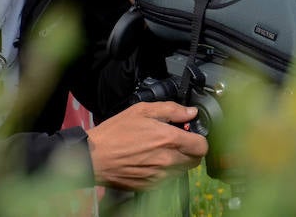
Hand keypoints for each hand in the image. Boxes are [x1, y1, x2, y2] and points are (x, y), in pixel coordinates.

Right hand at [87, 101, 207, 189]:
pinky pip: (168, 180)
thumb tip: (190, 112)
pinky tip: (153, 161)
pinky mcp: (150, 186)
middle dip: (191, 151)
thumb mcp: (143, 111)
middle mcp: (168, 160)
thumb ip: (171, 110)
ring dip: (179, 161)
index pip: (202, 146)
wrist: (93, 157)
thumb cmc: (115, 133)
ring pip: (183, 170)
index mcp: (169, 139)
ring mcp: (159, 175)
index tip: (191, 135)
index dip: (199, 139)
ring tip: (163, 151)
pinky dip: (166, 172)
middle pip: (196, 160)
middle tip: (179, 143)